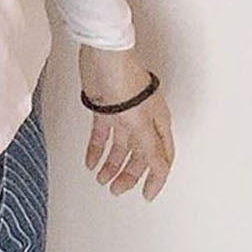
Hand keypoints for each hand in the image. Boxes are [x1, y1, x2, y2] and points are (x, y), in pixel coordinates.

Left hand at [78, 44, 174, 201]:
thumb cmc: (126, 80)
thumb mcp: (141, 121)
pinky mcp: (104, 107)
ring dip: (111, 164)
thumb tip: (161, 170)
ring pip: (120, 146)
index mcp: (157, 123)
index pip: (161, 157)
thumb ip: (150, 148)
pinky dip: (96, 149)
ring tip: (101, 180)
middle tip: (116, 189)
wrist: (103, 56)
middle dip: (129, 174)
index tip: (146, 195)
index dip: (156, 178)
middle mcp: (142, 120)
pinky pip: (101, 134)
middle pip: (139, 154)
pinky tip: (90, 162)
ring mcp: (123, 114)